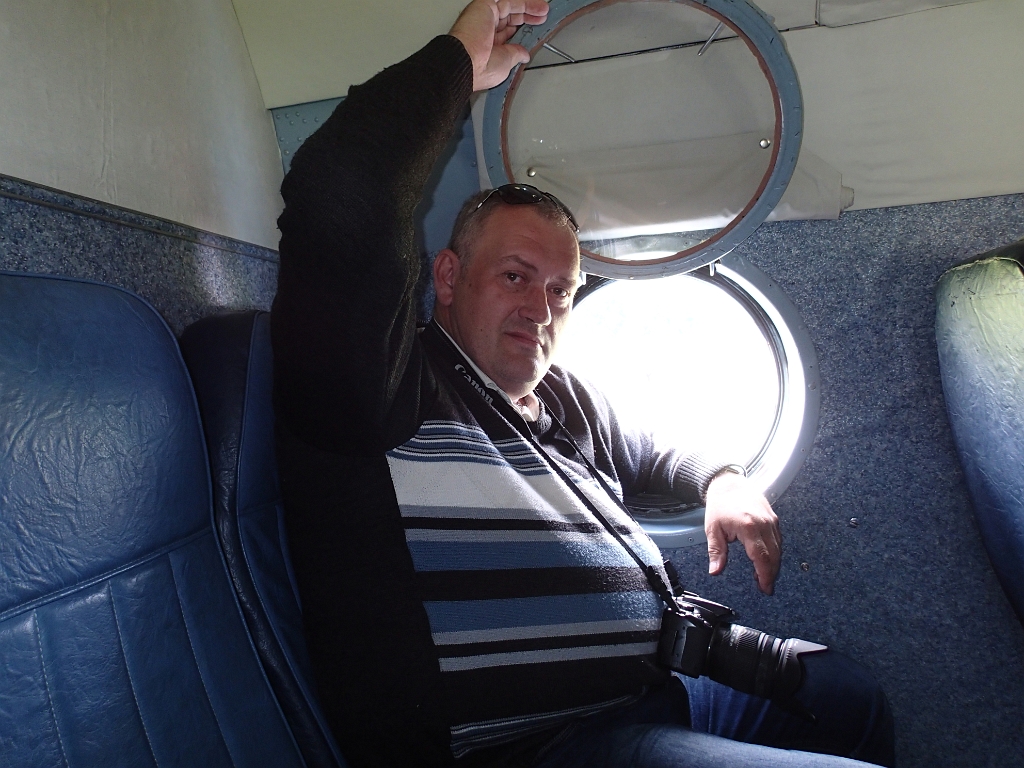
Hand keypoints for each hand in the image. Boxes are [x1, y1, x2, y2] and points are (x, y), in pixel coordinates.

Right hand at [449, 0, 549, 90]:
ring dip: (528, 8)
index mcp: (486, 46)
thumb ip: (515, 55)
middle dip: (527, 17)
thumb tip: (524, 55)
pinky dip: (522, 3)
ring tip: (543, 11)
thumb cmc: (478, 68)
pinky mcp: (485, 5)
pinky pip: (507, 0)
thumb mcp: (505, 64)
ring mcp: (485, 16)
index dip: (521, 31)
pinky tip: (535, 5)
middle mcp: (485, 29)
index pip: (507, 33)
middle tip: (541, 18)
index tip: (535, 31)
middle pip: (510, 18)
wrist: (466, 60)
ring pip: (510, 6)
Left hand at [704, 471, 780, 594]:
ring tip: (764, 577)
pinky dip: (775, 553)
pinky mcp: (774, 519)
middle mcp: (764, 524)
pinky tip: (767, 560)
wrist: (729, 483)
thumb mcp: (713, 529)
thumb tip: (715, 570)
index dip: (765, 575)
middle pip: (774, 556)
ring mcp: (771, 521)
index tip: (765, 587)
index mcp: (749, 527)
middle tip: (766, 587)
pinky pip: (778, 540)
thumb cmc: (721, 504)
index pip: (762, 557)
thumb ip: (716, 551)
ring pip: (779, 549)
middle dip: (772, 574)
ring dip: (774, 565)